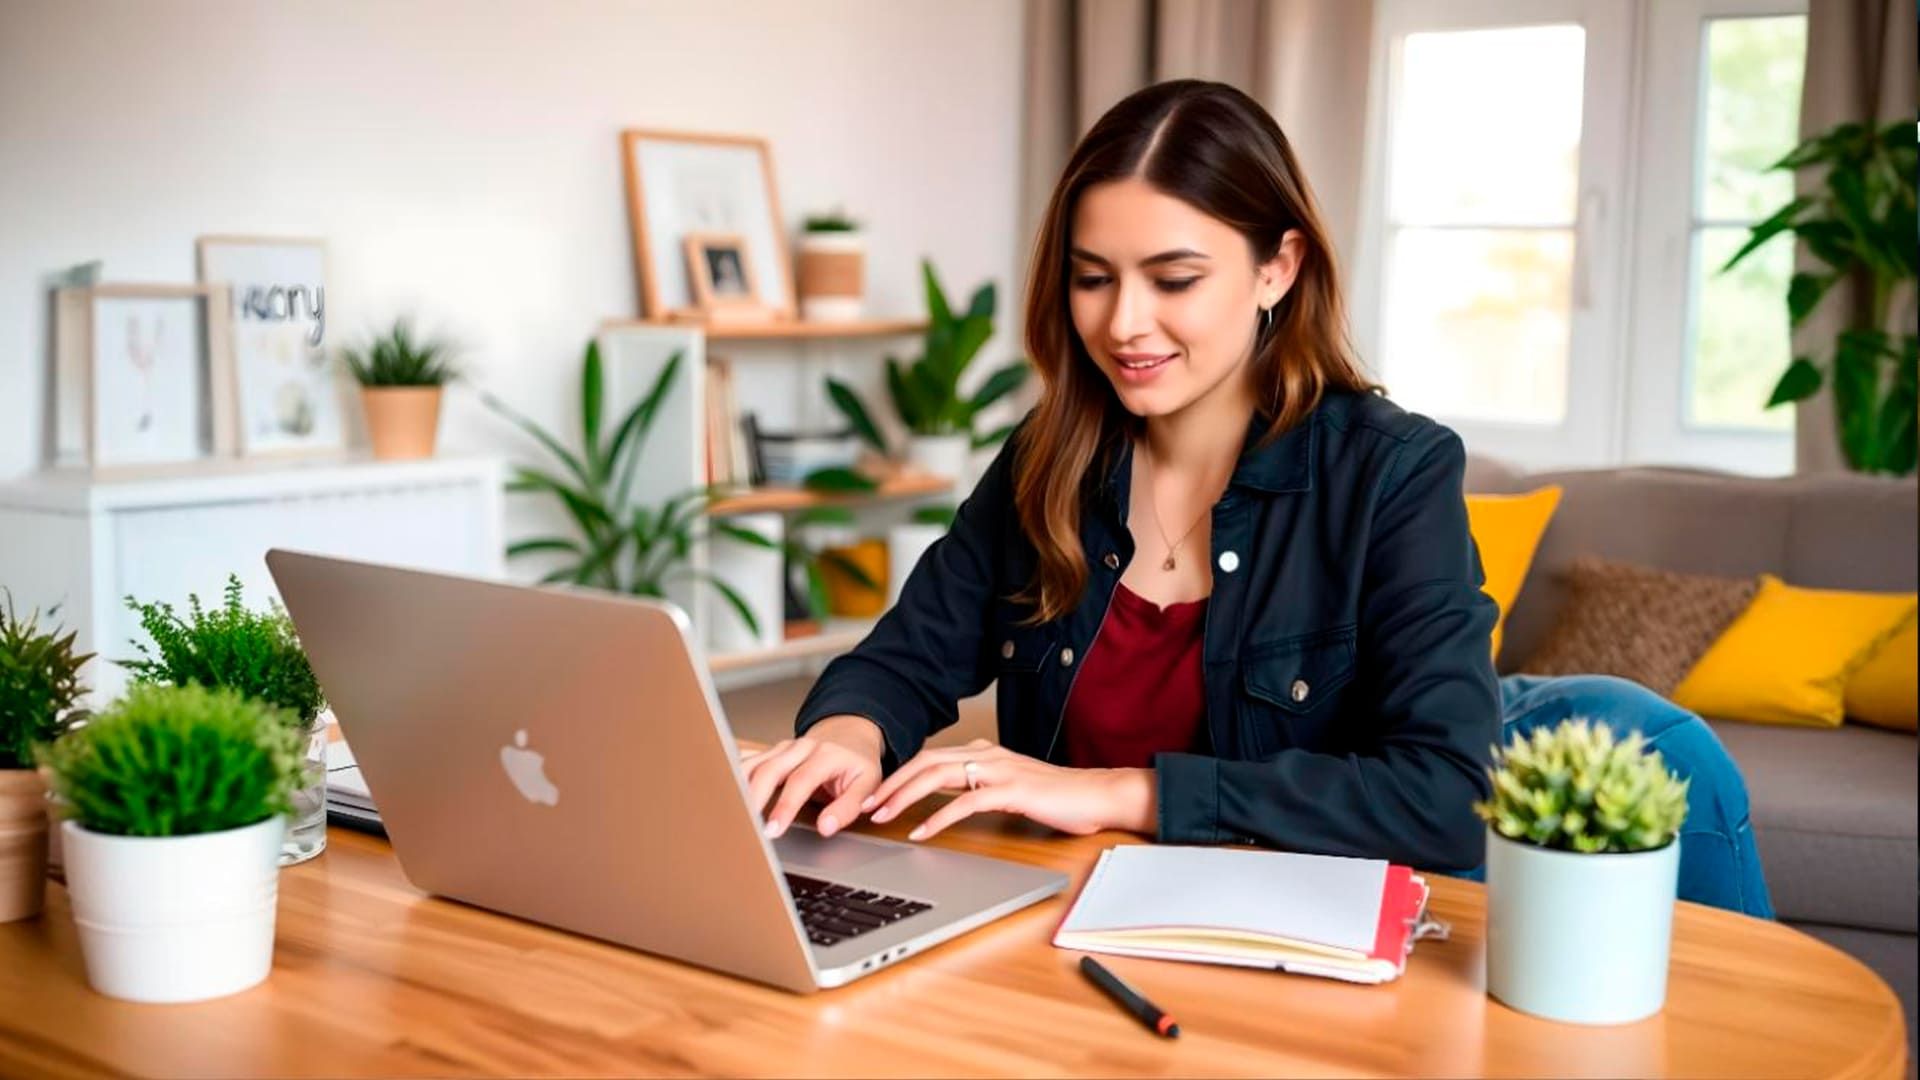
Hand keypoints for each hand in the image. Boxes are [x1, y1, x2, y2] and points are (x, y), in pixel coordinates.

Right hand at [741, 715, 884, 839]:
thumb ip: (848, 807)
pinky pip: (747, 763)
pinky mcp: (771, 753)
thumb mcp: (867, 784)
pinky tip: (721, 795)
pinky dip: (732, 778)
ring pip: (753, 765)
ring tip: (728, 815)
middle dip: (754, 800)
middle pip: (769, 770)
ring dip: (738, 789)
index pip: (801, 781)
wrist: (849, 735)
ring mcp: (782, 748)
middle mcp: (800, 748)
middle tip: (747, 827)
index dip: (785, 806)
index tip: (773, 830)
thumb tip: (826, 828)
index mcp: (825, 754)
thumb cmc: (857, 763)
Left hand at [864, 739, 1156, 841]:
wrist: (1097, 794)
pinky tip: (922, 833)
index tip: (875, 795)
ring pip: (938, 776)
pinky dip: (939, 818)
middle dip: (891, 783)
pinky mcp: (1012, 790)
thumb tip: (948, 797)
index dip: (898, 776)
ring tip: (883, 816)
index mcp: (984, 752)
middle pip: (925, 762)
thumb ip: (980, 785)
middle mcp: (987, 755)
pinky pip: (965, 802)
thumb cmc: (1056, 795)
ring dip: (904, 797)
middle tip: (866, 805)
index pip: (929, 758)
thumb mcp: (1010, 785)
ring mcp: (999, 770)